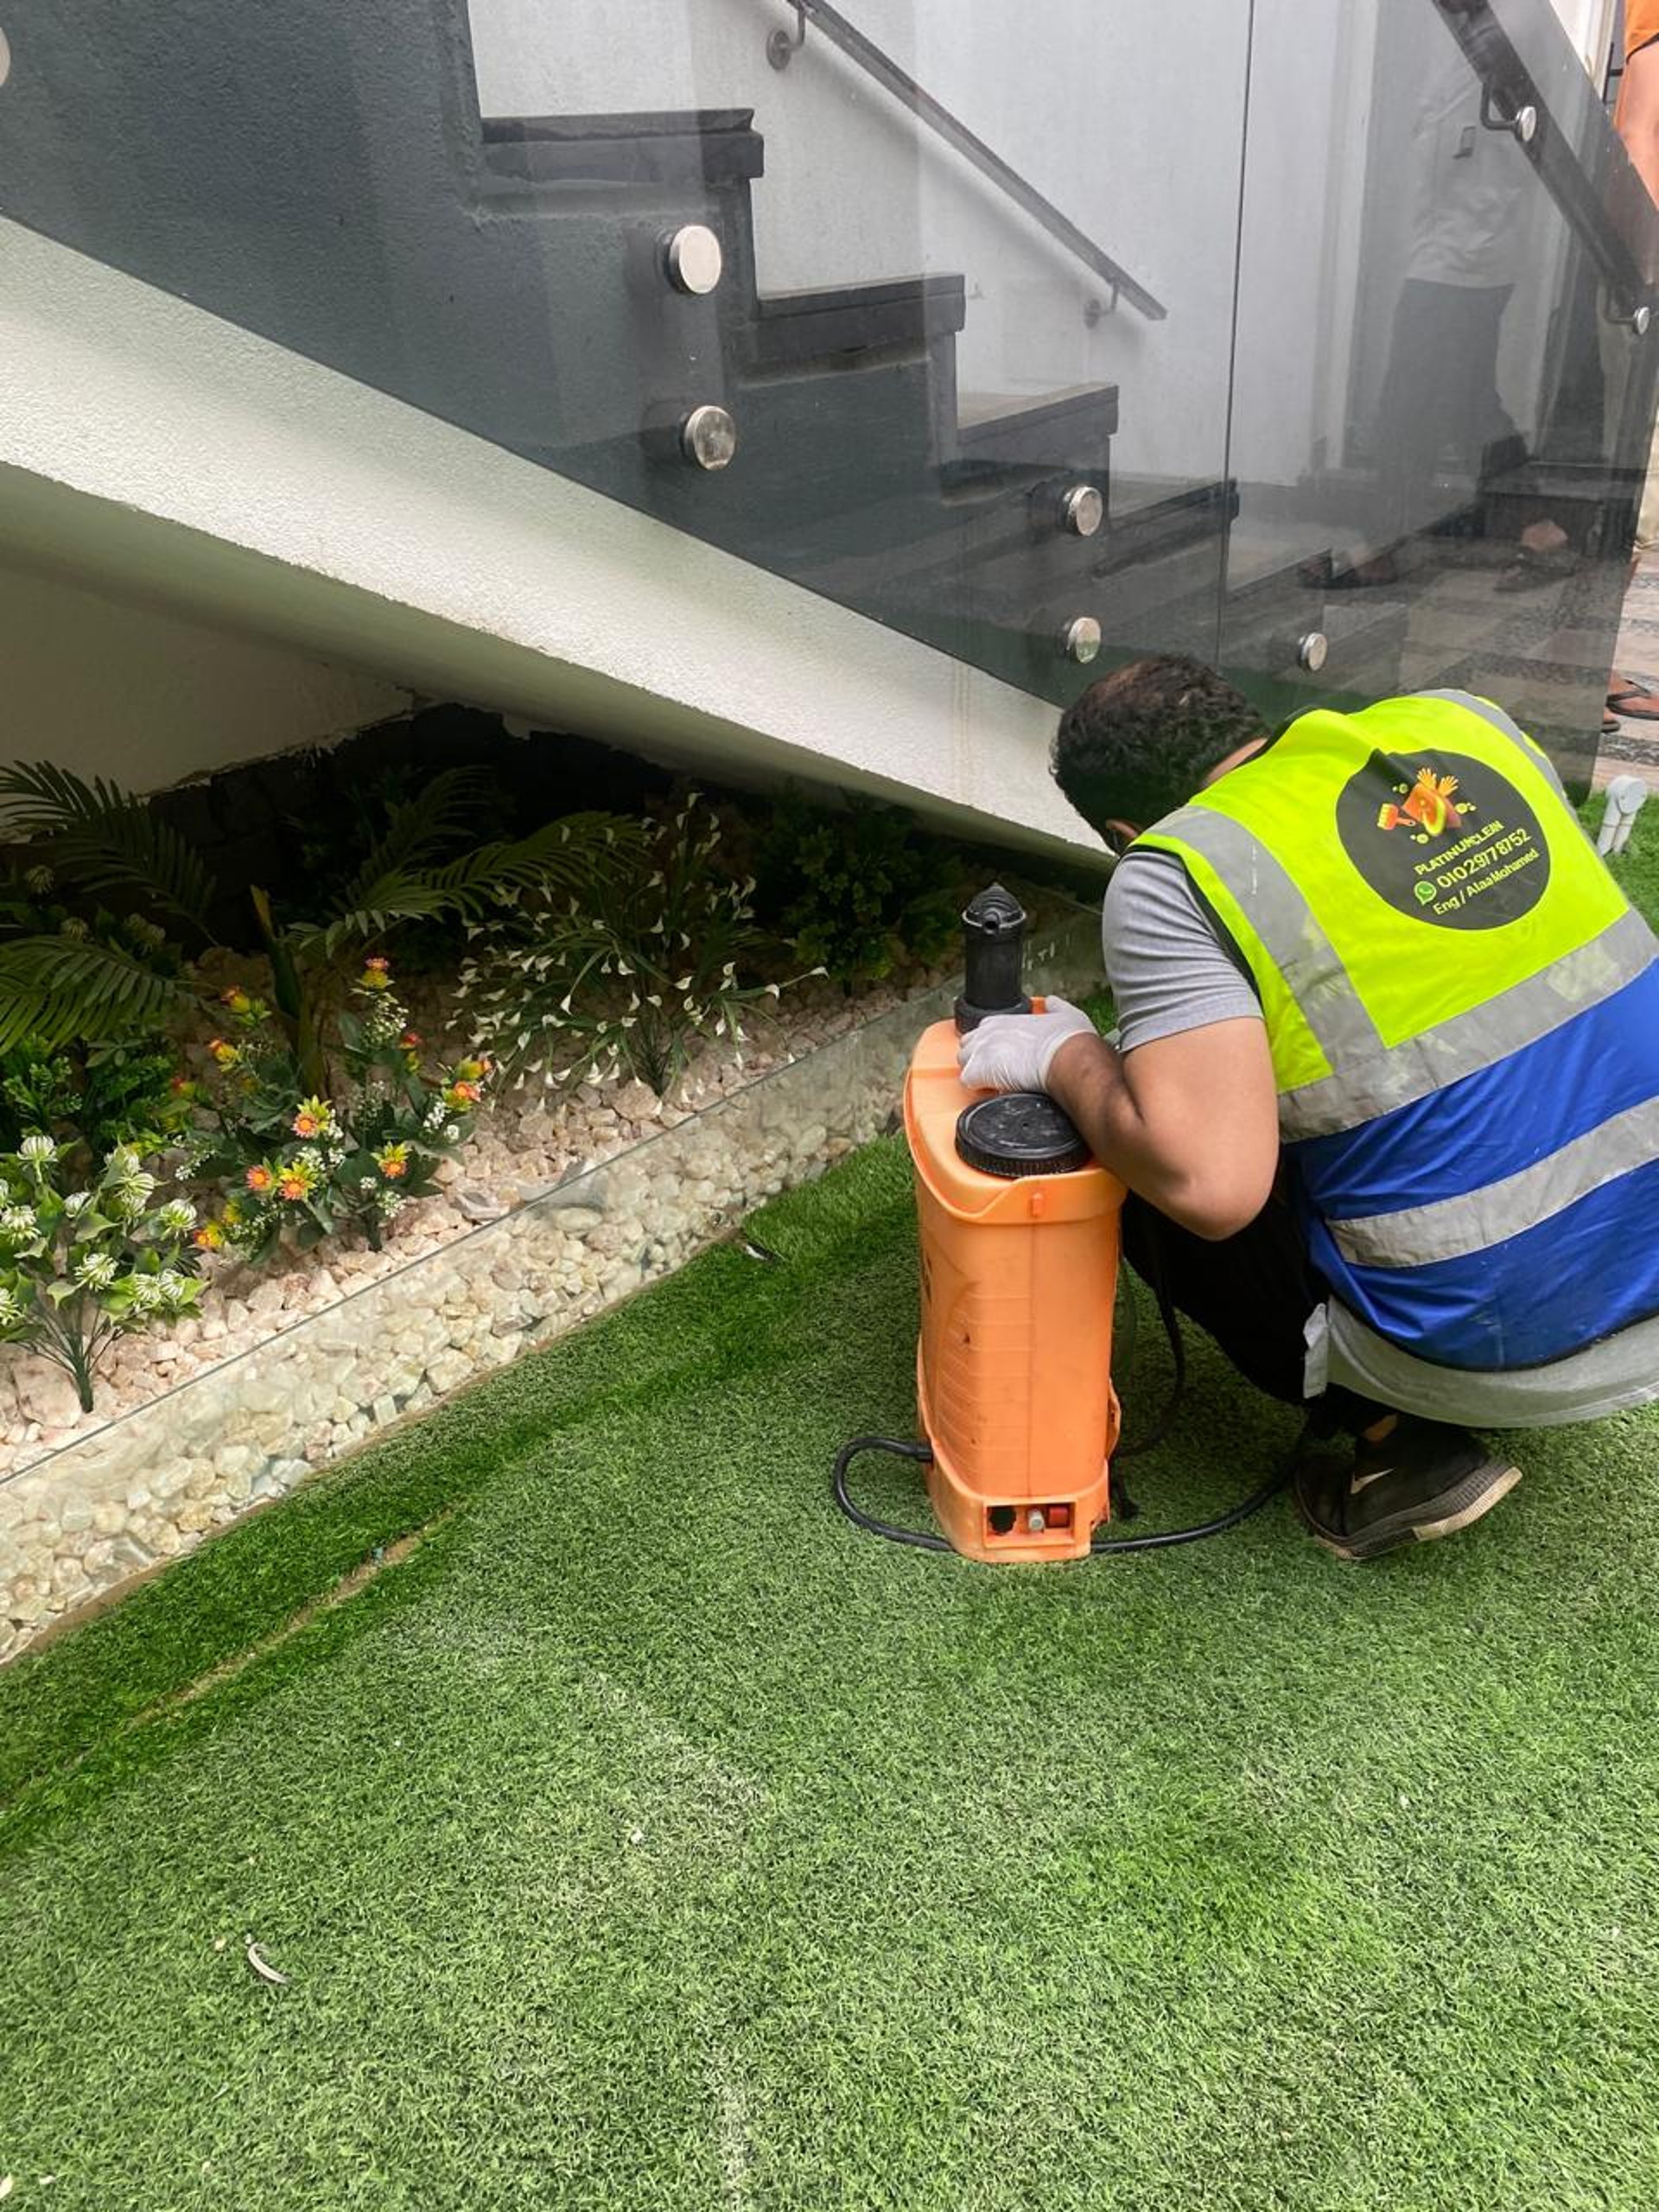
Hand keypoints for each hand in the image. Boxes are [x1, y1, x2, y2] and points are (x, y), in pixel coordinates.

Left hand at [956, 996, 1097, 1094]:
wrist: (1068, 1058)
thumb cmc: (1070, 1041)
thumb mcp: (1067, 1014)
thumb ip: (1056, 1007)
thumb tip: (1052, 1002)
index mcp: (1005, 1019)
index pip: (984, 1030)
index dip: (992, 1046)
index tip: (1004, 1057)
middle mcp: (989, 1031)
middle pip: (969, 1046)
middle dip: (980, 1059)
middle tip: (998, 1072)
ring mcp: (981, 1049)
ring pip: (964, 1063)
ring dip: (977, 1073)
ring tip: (996, 1083)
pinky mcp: (978, 1070)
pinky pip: (967, 1080)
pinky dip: (978, 1087)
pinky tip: (995, 1090)